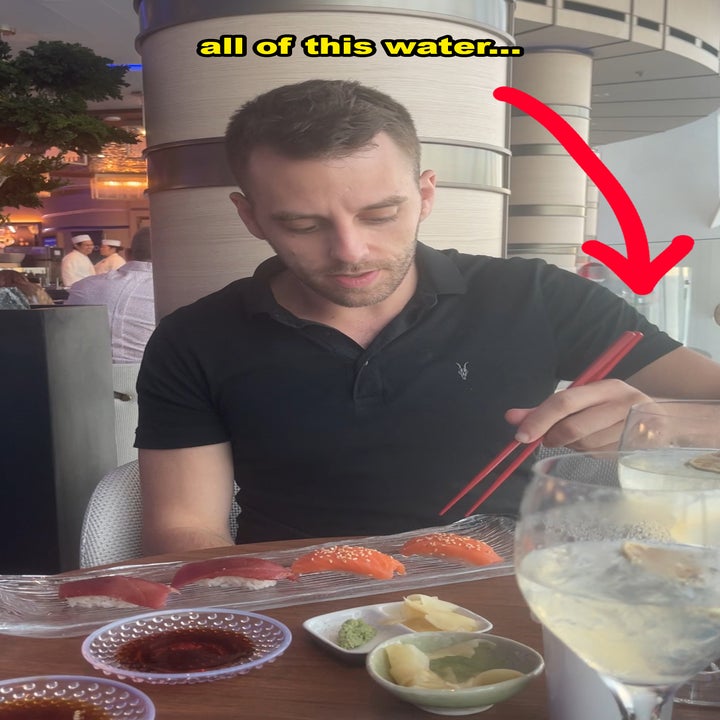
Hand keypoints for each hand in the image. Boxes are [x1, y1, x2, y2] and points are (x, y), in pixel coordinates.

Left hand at [505, 379, 650, 451]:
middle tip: (547, 439)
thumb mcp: (584, 400)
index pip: (564, 401)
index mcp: (607, 386)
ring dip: (572, 446)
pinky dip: (589, 454)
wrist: (667, 421)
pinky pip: (599, 456)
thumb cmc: (613, 409)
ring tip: (580, 437)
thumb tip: (511, 418)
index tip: (520, 436)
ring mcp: (634, 428)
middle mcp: (624, 403)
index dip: (539, 419)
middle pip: (573, 427)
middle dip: (553, 437)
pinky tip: (597, 444)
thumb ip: (546, 409)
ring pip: (585, 445)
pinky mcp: (639, 449)